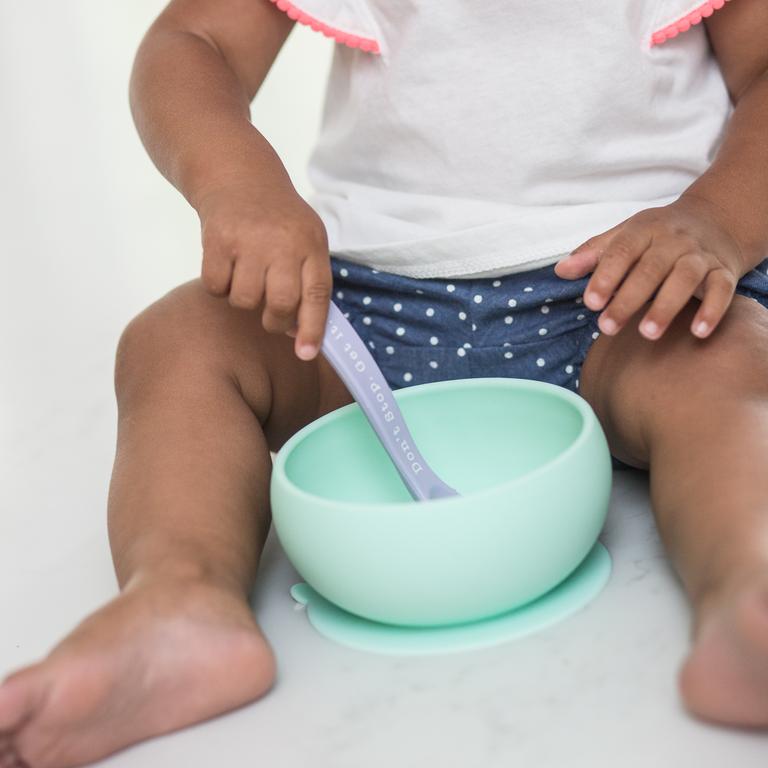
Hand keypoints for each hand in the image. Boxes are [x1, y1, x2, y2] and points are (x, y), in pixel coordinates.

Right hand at [195, 180, 330, 359]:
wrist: (238, 176)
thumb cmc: (279, 220)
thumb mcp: (307, 240)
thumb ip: (308, 282)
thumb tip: (298, 333)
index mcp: (311, 245)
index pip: (317, 294)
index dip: (313, 328)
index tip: (305, 354)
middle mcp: (283, 243)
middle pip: (281, 304)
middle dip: (275, 321)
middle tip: (270, 316)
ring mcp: (249, 241)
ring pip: (245, 301)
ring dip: (243, 301)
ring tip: (247, 279)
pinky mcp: (217, 240)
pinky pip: (216, 288)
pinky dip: (219, 287)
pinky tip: (226, 268)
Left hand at [554, 195, 745, 339]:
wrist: (714, 221)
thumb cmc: (656, 236)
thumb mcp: (624, 236)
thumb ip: (592, 254)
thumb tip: (560, 270)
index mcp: (644, 229)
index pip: (622, 250)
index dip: (606, 275)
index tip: (591, 302)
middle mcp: (673, 240)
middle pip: (651, 268)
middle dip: (628, 299)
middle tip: (608, 328)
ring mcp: (700, 255)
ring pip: (685, 278)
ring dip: (666, 306)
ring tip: (647, 333)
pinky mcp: (724, 271)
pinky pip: (722, 289)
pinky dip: (713, 309)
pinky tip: (698, 332)